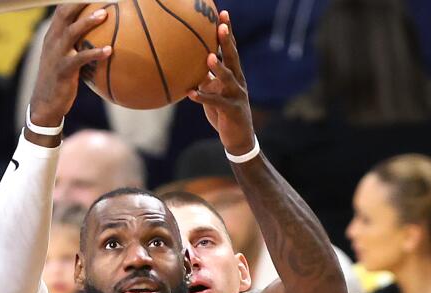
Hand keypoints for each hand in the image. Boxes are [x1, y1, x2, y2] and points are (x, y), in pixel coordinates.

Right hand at [29, 5, 111, 127]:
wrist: (45, 104)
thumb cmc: (59, 81)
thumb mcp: (64, 58)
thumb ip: (77, 45)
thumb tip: (100, 38)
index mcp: (53, 36)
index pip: (61, 10)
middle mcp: (52, 41)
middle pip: (64, 13)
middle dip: (79, 1)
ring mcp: (57, 55)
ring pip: (71, 32)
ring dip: (88, 22)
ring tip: (104, 14)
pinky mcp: (63, 70)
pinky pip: (80, 59)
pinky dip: (94, 53)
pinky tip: (109, 50)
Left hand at [187, 10, 253, 155]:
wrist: (239, 139)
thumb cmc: (224, 113)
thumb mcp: (214, 92)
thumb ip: (206, 78)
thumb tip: (193, 63)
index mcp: (234, 75)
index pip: (231, 49)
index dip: (228, 33)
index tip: (223, 14)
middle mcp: (238, 82)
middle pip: (233, 58)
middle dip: (227, 41)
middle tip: (222, 26)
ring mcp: (237, 96)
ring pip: (228, 79)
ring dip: (218, 68)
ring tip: (209, 57)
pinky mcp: (231, 111)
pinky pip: (216, 103)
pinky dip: (203, 98)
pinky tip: (190, 94)